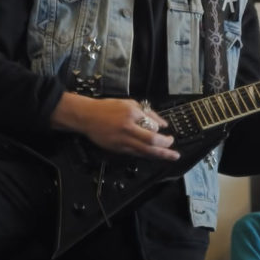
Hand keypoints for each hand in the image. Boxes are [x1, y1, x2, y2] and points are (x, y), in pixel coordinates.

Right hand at [51, 94, 178, 160]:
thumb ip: (147, 113)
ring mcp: (122, 140)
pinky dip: (147, 154)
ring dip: (160, 154)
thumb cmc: (107, 108)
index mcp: (131, 114)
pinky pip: (136, 153)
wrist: (87, 117)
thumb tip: (163, 124)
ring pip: (145, 150)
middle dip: (165, 144)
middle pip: (151, 140)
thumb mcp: (129, 104)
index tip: (165, 130)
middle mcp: (128, 128)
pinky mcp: (118, 149)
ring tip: (171, 156)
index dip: (161, 129)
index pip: (152, 124)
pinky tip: (155, 155)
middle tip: (172, 144)